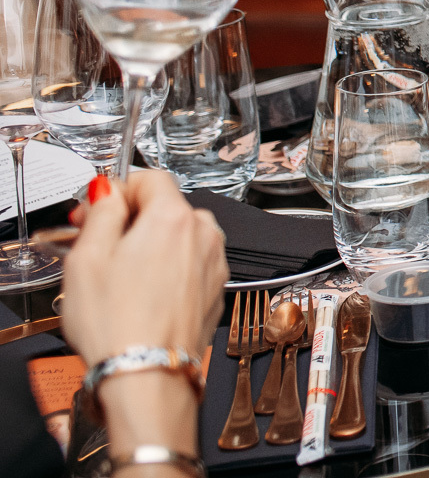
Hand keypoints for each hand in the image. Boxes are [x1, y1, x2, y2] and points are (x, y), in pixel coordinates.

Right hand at [62, 171, 226, 364]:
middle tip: (98, 245)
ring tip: (119, 276)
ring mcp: (214, 263)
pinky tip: (142, 295)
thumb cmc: (117, 324)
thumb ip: (102, 212)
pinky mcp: (216, 290)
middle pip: (166, 208)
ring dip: (151, 246)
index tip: (94, 209)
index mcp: (174, 218)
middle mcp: (204, 235)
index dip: (117, 190)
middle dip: (132, 220)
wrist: (147, 375)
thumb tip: (109, 191)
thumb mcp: (88, 257)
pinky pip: (188, 264)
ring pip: (178, 237)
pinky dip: (167, 270)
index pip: (150, 178)